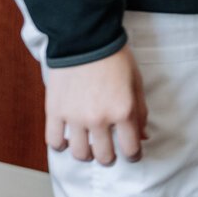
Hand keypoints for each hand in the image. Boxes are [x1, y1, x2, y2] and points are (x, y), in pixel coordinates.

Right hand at [44, 46, 148, 165]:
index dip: (133, 155)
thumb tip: (142, 137)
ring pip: (79, 154)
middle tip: (109, 151)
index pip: (131, 149)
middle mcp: (99, 118)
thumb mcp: (136, 83)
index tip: (131, 153)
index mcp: (123, 111)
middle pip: (104, 156)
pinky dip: (61, 145)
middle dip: (109, 157)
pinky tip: (67, 139)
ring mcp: (75, 117)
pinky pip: (54, 141)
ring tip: (88, 146)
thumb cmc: (114, 59)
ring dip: (86, 154)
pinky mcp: (55, 111)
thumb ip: (140, 112)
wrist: (85, 39)